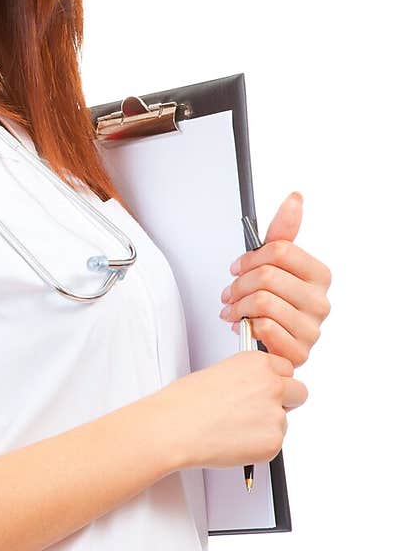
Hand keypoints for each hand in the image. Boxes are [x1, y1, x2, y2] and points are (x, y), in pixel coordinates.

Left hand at [218, 191, 331, 368]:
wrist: (270, 345)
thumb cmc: (274, 304)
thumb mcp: (275, 266)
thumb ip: (283, 233)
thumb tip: (295, 199)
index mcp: (319, 275)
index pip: (280, 250)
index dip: (250, 257)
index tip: (238, 267)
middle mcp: (320, 302)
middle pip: (267, 276)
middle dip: (239, 283)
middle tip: (230, 292)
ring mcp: (312, 329)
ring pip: (262, 302)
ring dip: (238, 306)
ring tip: (233, 310)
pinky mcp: (298, 352)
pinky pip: (264, 328)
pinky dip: (246, 326)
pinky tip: (244, 326)